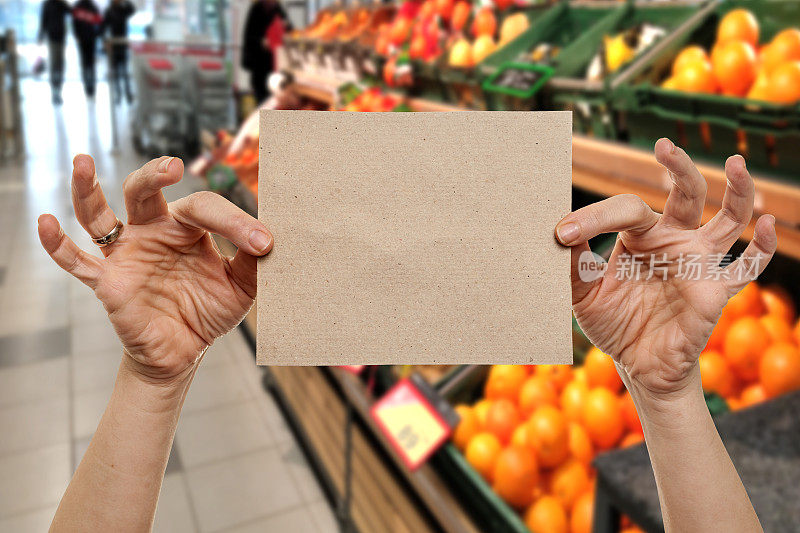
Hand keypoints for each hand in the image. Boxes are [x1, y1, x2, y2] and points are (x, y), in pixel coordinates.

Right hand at [38, 155, 272, 381]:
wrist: (184, 351)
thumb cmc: (210, 310)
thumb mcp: (242, 287)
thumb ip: (255, 263)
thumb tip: (271, 239)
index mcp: (187, 227)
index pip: (205, 208)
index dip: (236, 221)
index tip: (263, 242)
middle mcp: (153, 231)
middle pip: (145, 191)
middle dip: (155, 173)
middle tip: (174, 166)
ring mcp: (126, 254)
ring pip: (101, 216)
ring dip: (88, 189)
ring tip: (83, 162)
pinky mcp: (108, 281)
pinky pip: (77, 261)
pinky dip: (58, 244)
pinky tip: (46, 223)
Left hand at [556, 139, 776, 399]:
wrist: (637, 364)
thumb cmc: (613, 321)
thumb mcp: (581, 292)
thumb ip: (571, 262)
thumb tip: (555, 230)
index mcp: (640, 236)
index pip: (626, 209)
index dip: (594, 217)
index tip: (562, 233)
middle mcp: (673, 240)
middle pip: (686, 193)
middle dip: (679, 167)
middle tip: (663, 144)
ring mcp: (698, 262)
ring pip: (727, 218)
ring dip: (736, 191)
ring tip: (734, 163)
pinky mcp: (715, 289)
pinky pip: (747, 267)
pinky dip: (760, 248)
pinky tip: (765, 225)